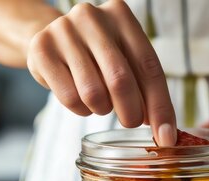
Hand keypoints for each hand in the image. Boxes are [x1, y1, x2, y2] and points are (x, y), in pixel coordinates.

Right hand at [26, 0, 176, 145]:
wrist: (51, 40)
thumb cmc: (97, 56)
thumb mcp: (126, 62)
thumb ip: (147, 91)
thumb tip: (165, 133)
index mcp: (121, 15)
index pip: (149, 67)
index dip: (160, 107)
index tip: (166, 137)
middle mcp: (91, 17)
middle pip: (120, 80)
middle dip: (131, 113)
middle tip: (131, 122)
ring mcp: (63, 31)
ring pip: (93, 93)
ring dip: (102, 109)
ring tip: (101, 102)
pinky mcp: (42, 50)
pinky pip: (69, 98)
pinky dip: (81, 110)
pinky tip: (81, 99)